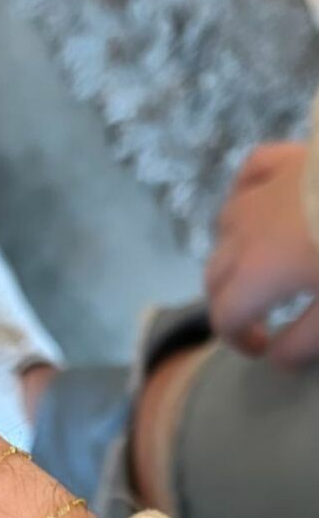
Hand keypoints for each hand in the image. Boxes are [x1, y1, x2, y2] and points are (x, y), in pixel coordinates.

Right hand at [206, 142, 318, 359]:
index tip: (263, 347)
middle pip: (215, 274)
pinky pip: (249, 176)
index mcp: (256, 275)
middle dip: (228, 301)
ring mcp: (263, 191)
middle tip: (257, 316)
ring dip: (234, 252)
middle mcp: (246, 233)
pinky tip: (258, 206)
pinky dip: (244, 195)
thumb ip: (303, 342)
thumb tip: (277, 357)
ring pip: (226, 227)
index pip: (224, 316)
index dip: (238, 339)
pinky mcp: (287, 160)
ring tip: (260, 266)